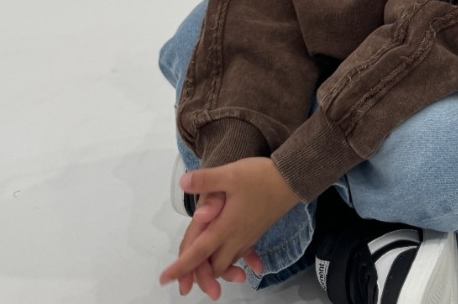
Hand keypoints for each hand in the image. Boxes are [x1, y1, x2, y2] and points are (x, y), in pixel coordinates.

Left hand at [159, 157, 300, 297]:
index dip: (181, 267)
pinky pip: (242, 253)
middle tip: (183, 283)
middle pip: (214, 265)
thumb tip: (183, 182)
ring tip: (206, 276)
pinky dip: (238, 262)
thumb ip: (206, 180)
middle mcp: (236, 237)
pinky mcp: (257, 231)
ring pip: (228, 262)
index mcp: (225, 226)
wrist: (292, 179)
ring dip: (216, 271)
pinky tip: (246, 267)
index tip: (165, 279)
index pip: (198, 252)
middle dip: (198, 276)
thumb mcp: (231, 173)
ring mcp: (248, 235)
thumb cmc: (261, 177)